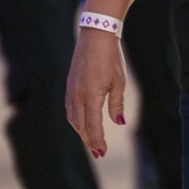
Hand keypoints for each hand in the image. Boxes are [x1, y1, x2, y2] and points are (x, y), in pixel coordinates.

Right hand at [65, 25, 126, 157]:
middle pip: (80, 125)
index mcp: (90, 96)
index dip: (97, 140)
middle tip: (98, 153)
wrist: (96, 35)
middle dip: (89, 140)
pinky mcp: (69, 84)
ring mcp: (71, 89)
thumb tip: (119, 123)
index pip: (93, 125)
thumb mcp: (119, 82)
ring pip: (73, 118)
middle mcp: (77, 95)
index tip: (102, 152)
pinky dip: (75, 120)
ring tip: (91, 141)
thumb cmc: (111, 58)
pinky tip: (82, 123)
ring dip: (81, 131)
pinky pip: (70, 108)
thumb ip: (117, 104)